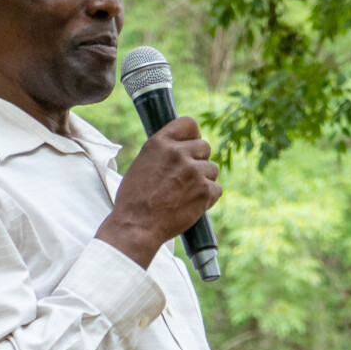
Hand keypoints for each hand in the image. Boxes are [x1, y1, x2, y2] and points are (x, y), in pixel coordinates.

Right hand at [96, 117, 219, 268]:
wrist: (137, 226)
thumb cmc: (134, 200)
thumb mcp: (142, 164)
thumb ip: (162, 153)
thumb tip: (181, 148)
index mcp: (160, 143)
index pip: (188, 123)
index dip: (193, 135)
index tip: (192, 144)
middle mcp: (178, 153)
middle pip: (205, 147)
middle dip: (199, 161)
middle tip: (187, 178)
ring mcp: (193, 171)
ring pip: (212, 169)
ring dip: (204, 181)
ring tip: (185, 195)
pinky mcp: (204, 190)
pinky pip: (216, 189)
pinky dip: (207, 199)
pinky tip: (191, 206)